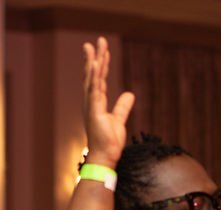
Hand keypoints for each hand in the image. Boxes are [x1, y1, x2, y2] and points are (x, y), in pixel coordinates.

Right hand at [81, 37, 134, 167]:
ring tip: (94, 46)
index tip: (102, 51)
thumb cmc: (109, 142)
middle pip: (93, 75)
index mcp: (96, 103)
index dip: (100, 65)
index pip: (98, 80)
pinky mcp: (94, 111)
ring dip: (94, 62)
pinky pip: (94, 90)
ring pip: (92, 79)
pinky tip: (94, 64)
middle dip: (95, 57)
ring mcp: (91, 106)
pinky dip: (94, 76)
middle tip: (96, 41)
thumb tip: (129, 93)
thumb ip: (122, 106)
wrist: (105, 157)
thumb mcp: (119, 120)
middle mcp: (91, 102)